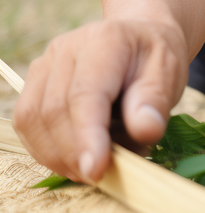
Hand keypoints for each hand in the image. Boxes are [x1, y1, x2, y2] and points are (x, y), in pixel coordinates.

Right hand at [13, 18, 187, 183]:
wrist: (140, 39)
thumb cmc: (154, 59)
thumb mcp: (169, 73)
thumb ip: (155, 101)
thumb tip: (145, 131)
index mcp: (106, 40)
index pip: (85, 93)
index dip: (87, 136)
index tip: (97, 170)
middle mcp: (67, 48)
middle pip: (55, 111)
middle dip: (75, 153)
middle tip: (106, 173)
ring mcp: (46, 63)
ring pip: (33, 121)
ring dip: (60, 155)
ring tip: (96, 163)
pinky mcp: (34, 82)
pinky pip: (28, 125)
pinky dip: (48, 150)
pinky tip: (76, 156)